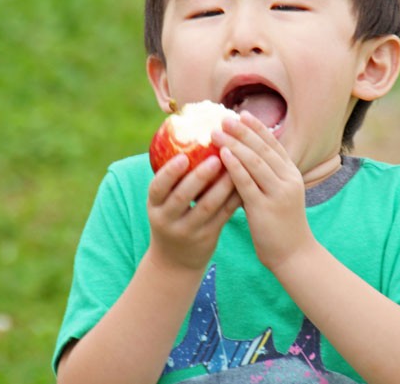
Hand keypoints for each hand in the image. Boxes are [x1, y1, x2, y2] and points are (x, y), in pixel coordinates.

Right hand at [146, 154, 240, 271]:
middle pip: (182, 197)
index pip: (157, 188)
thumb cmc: (172, 218)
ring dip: (222, 186)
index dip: (169, 173)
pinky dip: (233, 198)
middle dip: (199, 177)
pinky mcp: (207, 238)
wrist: (175, 261)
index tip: (183, 156)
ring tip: (235, 167)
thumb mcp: (164, 203)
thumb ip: (173, 181)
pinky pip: (223, 215)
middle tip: (215, 158)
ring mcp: (187, 231)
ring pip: (207, 207)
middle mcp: (167, 220)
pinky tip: (244, 183)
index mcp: (155, 206)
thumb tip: (188, 137)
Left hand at [212, 111, 313, 269]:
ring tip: (216, 131)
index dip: (257, 128)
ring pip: (255, 162)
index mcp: (292, 174)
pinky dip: (234, 166)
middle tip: (224, 117)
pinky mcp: (265, 208)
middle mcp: (288, 179)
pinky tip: (221, 155)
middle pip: (264, 149)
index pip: (274, 144)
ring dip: (235, 144)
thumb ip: (265, 176)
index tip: (241, 114)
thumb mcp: (278, 194)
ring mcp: (278, 193)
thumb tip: (243, 158)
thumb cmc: (281, 224)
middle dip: (243, 131)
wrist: (294, 254)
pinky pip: (247, 182)